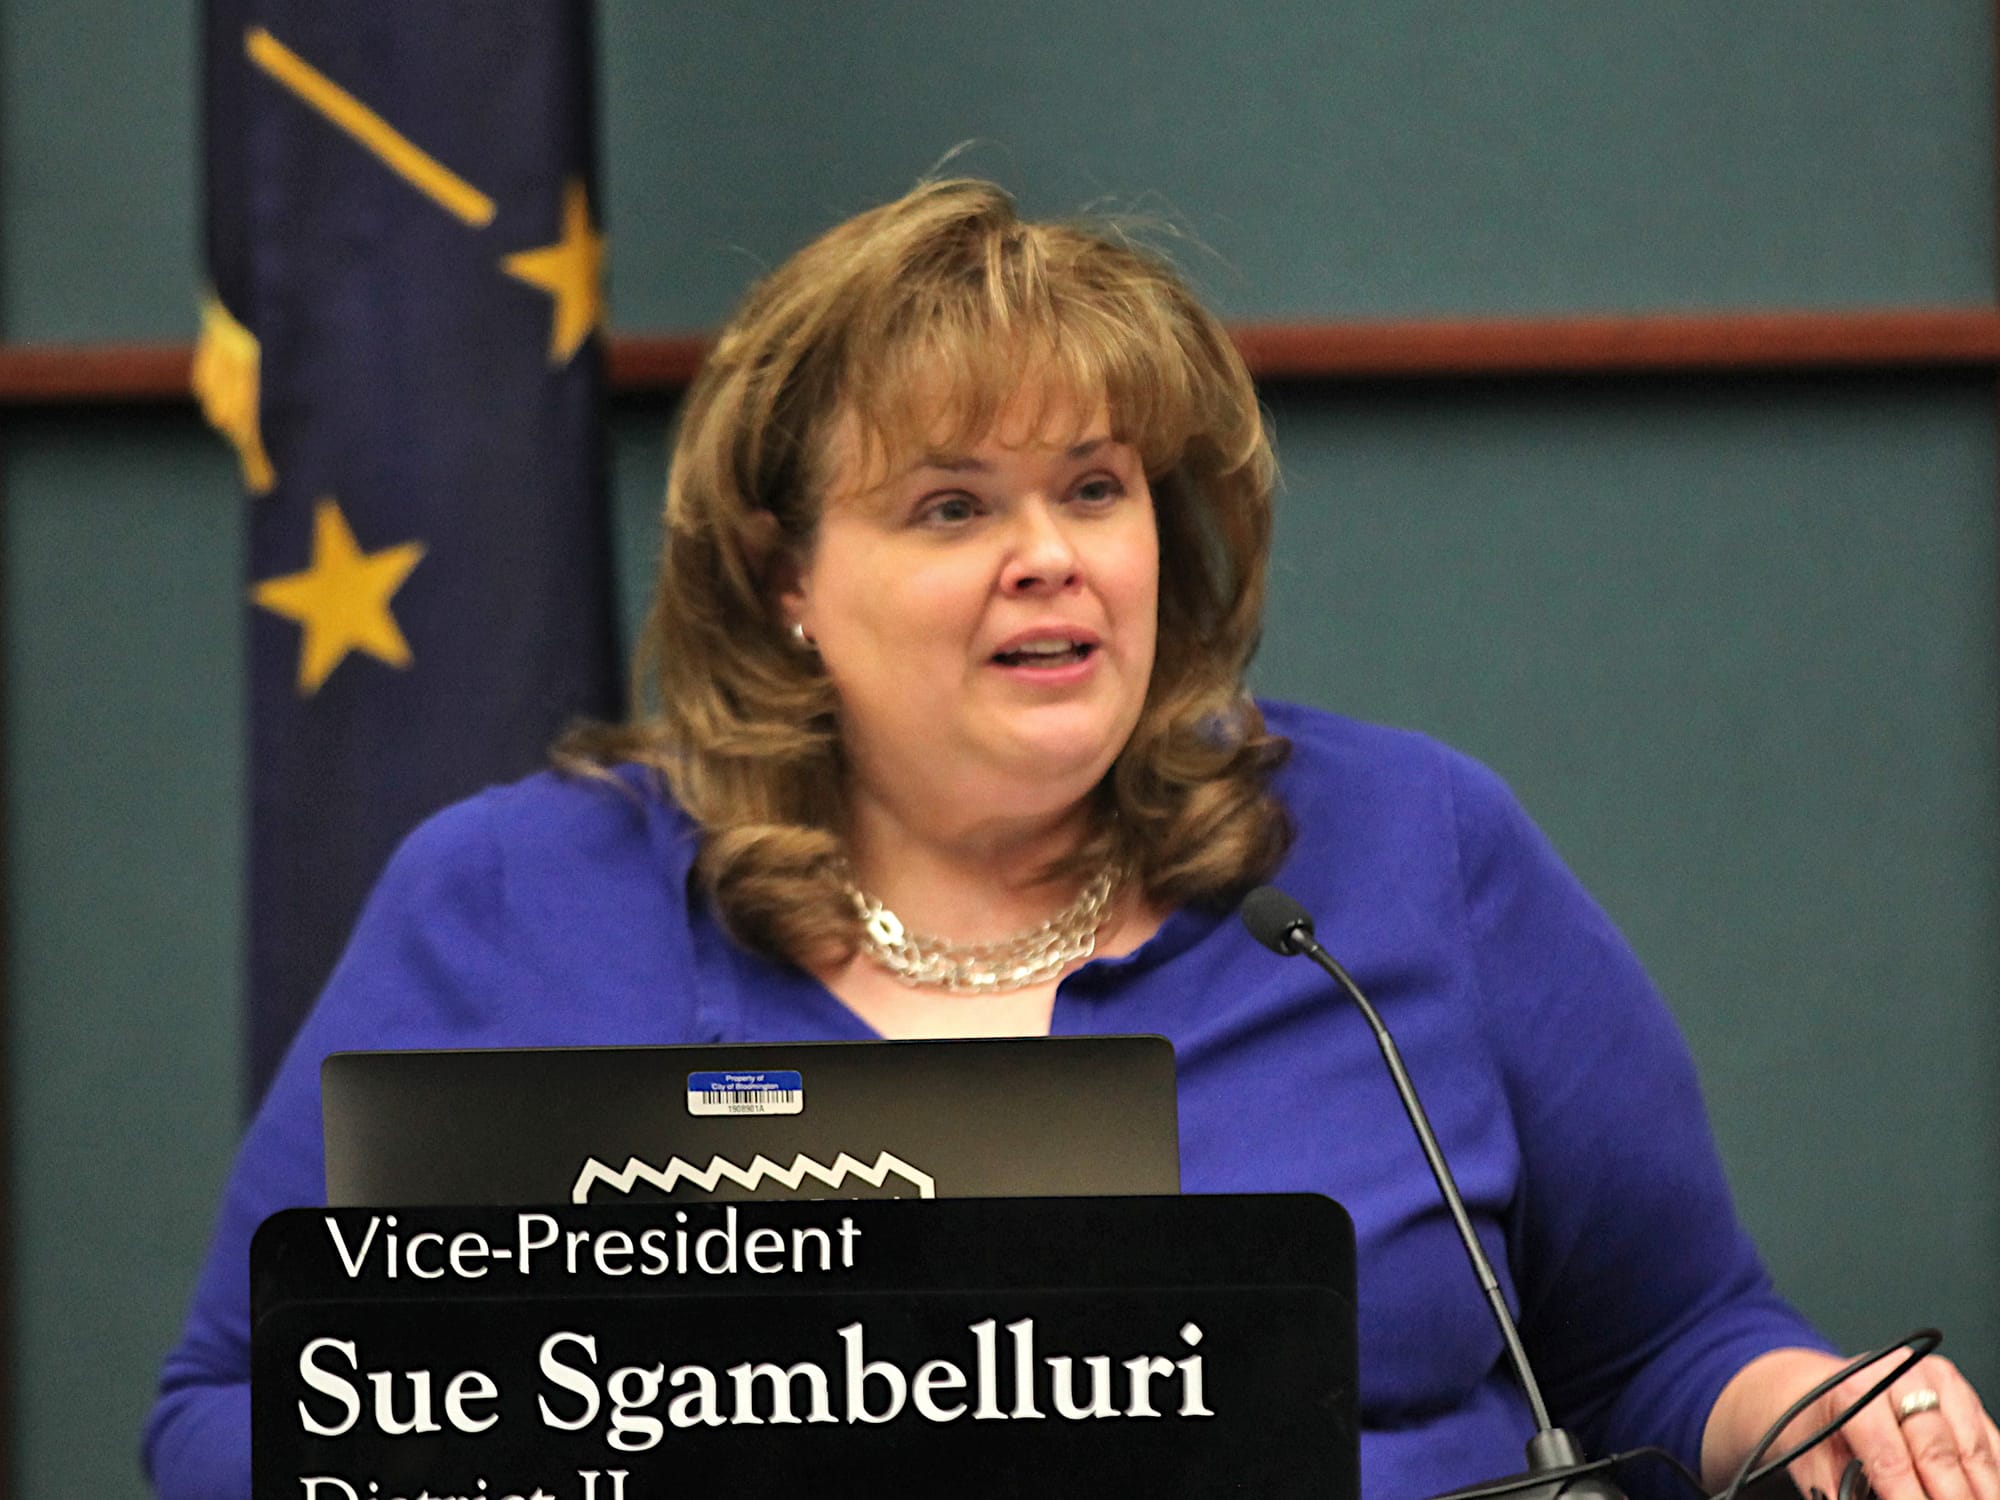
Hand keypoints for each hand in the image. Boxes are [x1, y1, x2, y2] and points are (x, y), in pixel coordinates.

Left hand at [1708, 1349, 1999, 1499]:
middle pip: (1941, 1456)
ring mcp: (1937, 1381)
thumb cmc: (1817, 1426)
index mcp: (1856, 1389)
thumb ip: (1841, 1493)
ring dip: (1982, 1492)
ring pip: (1975, 1452)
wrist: (1816, 1387)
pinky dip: (1991, 1477)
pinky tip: (1986, 1494)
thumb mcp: (1814, 1463)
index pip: (1892, 1461)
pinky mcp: (1963, 1393)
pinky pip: (1990, 1443)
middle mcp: (1901, 1376)